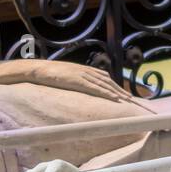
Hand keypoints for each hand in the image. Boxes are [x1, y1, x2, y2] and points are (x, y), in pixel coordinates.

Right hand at [0, 59, 130, 100]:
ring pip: (105, 84)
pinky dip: (107, 93)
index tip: (127, 94)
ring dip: (118, 93)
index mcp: (85, 70)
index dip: (117, 86)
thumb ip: (77, 83)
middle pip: (109, 81)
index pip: (105, 78)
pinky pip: (95, 87)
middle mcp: (86, 71)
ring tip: (128, 101)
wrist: (37, 69)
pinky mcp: (77, 80)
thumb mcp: (67, 78)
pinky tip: (114, 99)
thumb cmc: (49, 75)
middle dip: (122, 90)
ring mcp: (82, 75)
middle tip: (133, 99)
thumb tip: (83, 93)